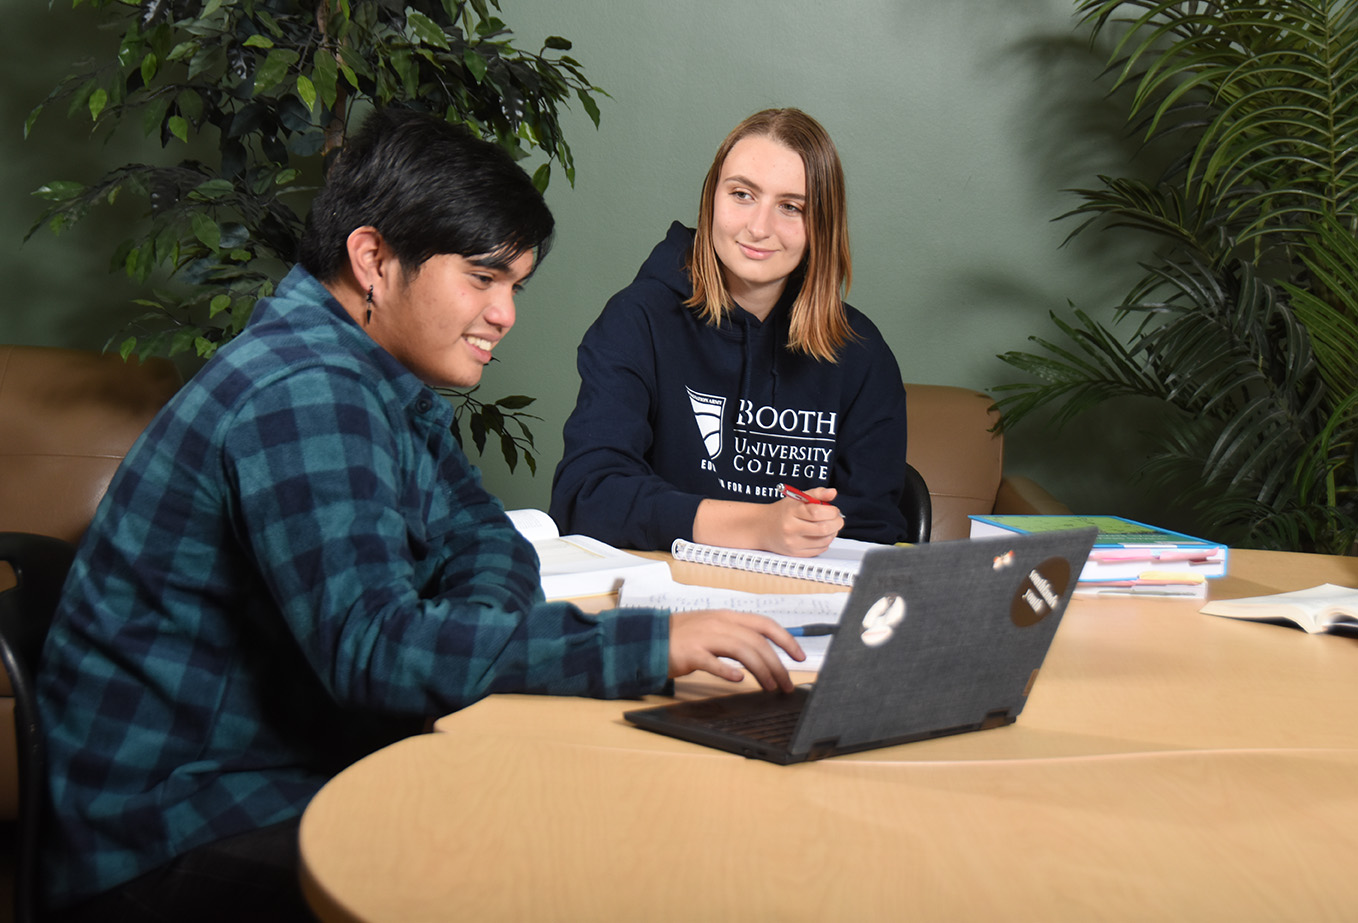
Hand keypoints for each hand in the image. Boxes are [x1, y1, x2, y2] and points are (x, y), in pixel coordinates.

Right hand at [668, 610, 803, 691]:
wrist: (649, 638)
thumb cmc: (683, 638)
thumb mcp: (714, 629)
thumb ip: (736, 637)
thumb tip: (764, 653)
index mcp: (727, 617)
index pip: (764, 624)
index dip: (785, 639)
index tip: (800, 656)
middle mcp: (719, 624)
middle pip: (757, 642)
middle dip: (777, 664)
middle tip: (786, 684)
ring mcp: (705, 637)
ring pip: (742, 650)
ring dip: (761, 670)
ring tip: (771, 687)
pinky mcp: (690, 653)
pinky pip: (712, 661)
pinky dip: (727, 671)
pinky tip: (738, 680)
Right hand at [763, 487, 842, 555]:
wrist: (762, 528)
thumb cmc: (782, 512)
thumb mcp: (796, 498)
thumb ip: (817, 493)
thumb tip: (833, 492)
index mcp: (791, 511)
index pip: (817, 512)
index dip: (832, 511)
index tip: (834, 510)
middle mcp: (791, 528)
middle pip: (823, 528)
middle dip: (837, 523)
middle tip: (837, 519)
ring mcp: (793, 543)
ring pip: (824, 541)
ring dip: (833, 533)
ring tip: (830, 526)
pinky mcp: (796, 553)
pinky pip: (819, 550)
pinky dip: (826, 542)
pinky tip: (822, 535)